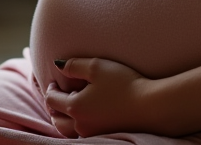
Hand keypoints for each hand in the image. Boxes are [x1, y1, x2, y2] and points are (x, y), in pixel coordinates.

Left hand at [43, 57, 163, 137]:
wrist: (150, 106)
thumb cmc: (124, 84)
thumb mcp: (97, 66)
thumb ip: (74, 65)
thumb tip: (58, 65)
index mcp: (74, 107)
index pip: (51, 99)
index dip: (50, 88)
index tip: (54, 81)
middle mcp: (80, 124)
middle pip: (56, 119)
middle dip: (54, 106)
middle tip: (57, 95)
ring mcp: (92, 133)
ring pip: (67, 130)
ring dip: (64, 119)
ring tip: (68, 108)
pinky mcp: (104, 136)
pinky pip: (82, 134)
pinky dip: (77, 126)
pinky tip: (86, 117)